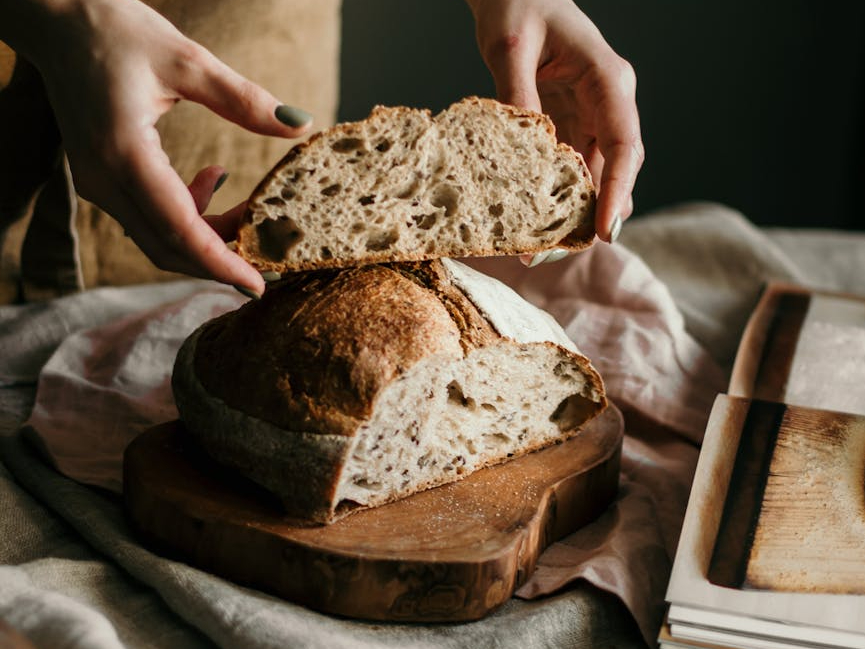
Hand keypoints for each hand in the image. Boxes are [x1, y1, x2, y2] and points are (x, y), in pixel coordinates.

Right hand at [2, 0, 312, 294]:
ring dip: (207, 236)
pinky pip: (148, 217)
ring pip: (158, 237)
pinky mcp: (101, 179)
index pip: (178, 230)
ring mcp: (97, 183)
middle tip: (268, 260)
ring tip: (247, 210)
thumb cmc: (116, 31)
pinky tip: (214, 179)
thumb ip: (244, 100)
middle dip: (219, 260)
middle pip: (167, 247)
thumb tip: (299, 126)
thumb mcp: (188, 61)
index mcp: (123, 153)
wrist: (57, 20)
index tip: (257, 285)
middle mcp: (104, 179)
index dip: (220, 263)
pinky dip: (187, 214)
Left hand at [468, 0, 643, 243]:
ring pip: (596, 176)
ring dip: (575, 213)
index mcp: (607, 79)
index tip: (605, 230)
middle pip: (616, 169)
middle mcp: (608, 103)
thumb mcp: (510, 46)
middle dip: (594, 215)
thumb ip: (518, 94)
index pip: (625, 143)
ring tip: (541, 249)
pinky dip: (558, 198)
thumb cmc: (518, 5)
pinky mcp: (571, 126)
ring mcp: (592, 117)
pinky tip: (536, 223)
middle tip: (556, 253)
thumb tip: (524, 148)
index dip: (618, 191)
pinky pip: (573, 170)